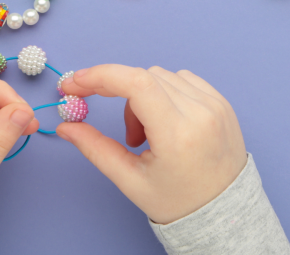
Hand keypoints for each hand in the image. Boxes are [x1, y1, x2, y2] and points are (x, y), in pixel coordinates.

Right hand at [57, 65, 246, 224]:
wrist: (224, 212)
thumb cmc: (179, 201)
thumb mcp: (131, 180)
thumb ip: (95, 148)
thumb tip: (65, 126)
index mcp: (178, 135)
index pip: (136, 84)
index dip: (100, 76)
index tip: (75, 83)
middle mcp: (201, 113)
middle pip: (144, 77)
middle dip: (119, 95)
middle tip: (122, 132)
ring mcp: (215, 104)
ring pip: (161, 76)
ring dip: (143, 96)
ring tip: (148, 136)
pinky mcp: (222, 102)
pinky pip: (182, 79)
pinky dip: (164, 93)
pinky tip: (165, 122)